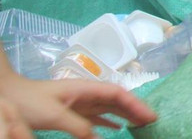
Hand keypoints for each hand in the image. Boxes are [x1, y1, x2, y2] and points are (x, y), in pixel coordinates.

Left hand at [0, 73, 156, 138]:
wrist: (7, 97)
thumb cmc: (29, 101)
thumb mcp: (55, 114)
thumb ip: (79, 126)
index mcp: (86, 88)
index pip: (117, 93)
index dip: (135, 103)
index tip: (149, 115)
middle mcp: (86, 93)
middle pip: (117, 100)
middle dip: (135, 109)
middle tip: (152, 122)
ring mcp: (79, 102)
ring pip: (108, 108)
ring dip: (125, 115)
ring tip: (141, 125)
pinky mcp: (71, 112)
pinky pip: (97, 116)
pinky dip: (110, 122)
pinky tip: (117, 129)